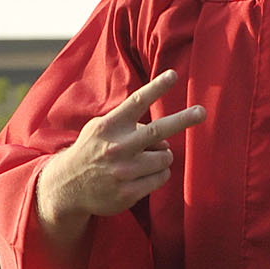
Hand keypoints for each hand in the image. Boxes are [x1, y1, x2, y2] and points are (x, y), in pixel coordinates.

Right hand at [37, 70, 205, 225]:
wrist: (67, 186)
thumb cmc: (91, 152)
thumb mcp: (101, 130)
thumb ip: (130, 126)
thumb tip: (166, 137)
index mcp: (109, 127)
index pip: (136, 103)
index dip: (156, 87)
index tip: (173, 75)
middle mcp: (117, 147)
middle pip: (158, 131)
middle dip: (183, 119)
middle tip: (202, 112)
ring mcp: (123, 171)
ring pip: (164, 158)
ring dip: (163, 157)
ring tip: (146, 160)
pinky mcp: (129, 192)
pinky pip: (161, 178)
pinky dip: (159, 174)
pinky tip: (142, 176)